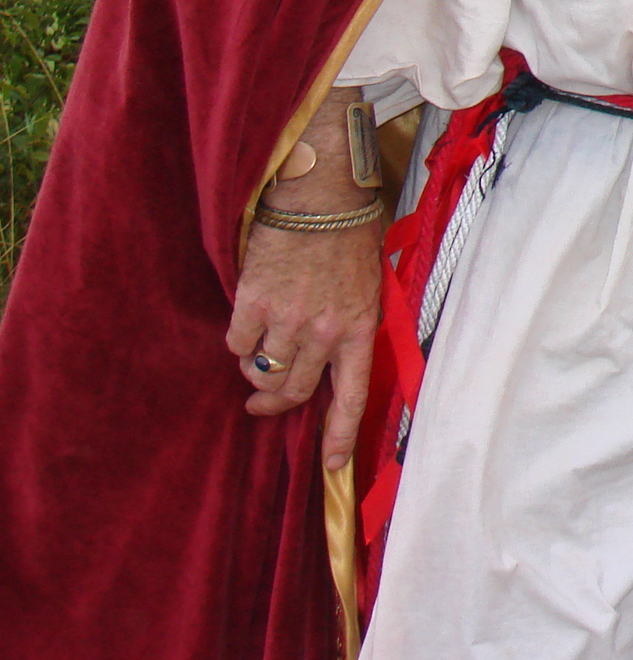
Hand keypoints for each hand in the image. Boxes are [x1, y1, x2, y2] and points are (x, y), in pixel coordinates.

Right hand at [229, 219, 382, 470]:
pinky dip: (239, 341)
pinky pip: (238, 344)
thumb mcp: (368, 282)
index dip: (341, 435)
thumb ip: (350, 322)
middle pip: (294, 390)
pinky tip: (247, 323)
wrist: (321, 193)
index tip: (333, 466)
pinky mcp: (254, 304)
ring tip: (256, 356)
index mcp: (360, 327)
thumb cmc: (349, 233)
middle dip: (275, 402)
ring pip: (262, 371)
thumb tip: (330, 357)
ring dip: (256, 371)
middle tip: (262, 401)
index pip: (352, 395)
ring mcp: (288, 319)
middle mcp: (324, 331)